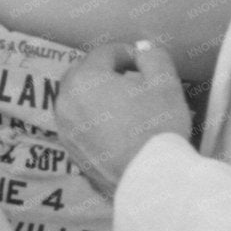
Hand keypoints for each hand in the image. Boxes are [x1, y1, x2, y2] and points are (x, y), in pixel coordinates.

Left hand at [55, 40, 191, 198]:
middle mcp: (65, 100)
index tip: (144, 64)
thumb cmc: (157, 126)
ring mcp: (65, 128)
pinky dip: (93, 120)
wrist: (150, 181)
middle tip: (134, 82)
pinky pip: (80, 124)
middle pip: (85, 74)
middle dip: (107, 73)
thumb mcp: (165, 83)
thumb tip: (142, 49)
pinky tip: (116, 129)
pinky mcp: (71, 151)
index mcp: (84, 78)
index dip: (127, 54)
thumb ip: (153, 57)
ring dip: (97, 96)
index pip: (104, 53)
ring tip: (126, 106)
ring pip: (79, 100)